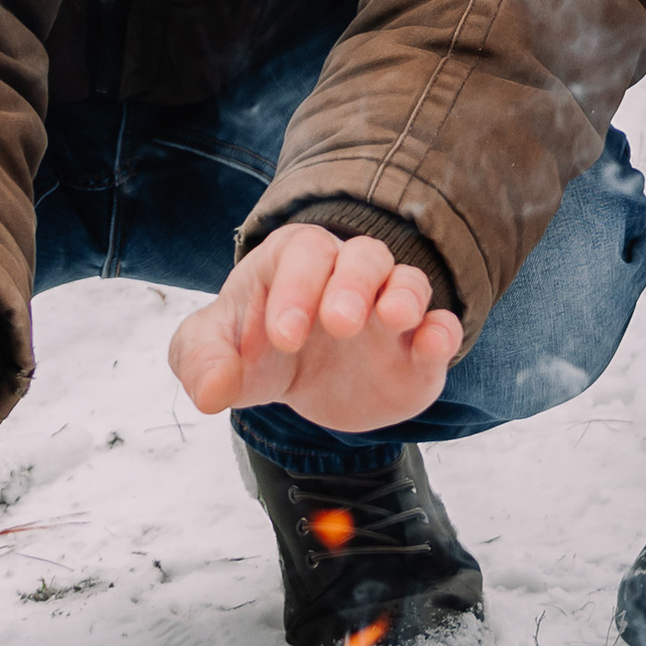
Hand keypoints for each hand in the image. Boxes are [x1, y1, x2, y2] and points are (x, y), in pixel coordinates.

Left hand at [169, 227, 462, 438]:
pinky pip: (442, 326)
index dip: (295, 289)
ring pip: (408, 280)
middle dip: (353, 286)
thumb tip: (208, 392)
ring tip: (395, 318)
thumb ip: (202, 362)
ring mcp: (387, 312)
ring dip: (405, 295)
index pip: (302, 254)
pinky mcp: (418, 351)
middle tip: (340, 324)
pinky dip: (443, 332)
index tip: (284, 338)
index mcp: (295, 263)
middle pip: (363, 256)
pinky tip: (432, 344)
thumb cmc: (255, 348)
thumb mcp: (213, 351)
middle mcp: (348, 276)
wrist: (304, 382)